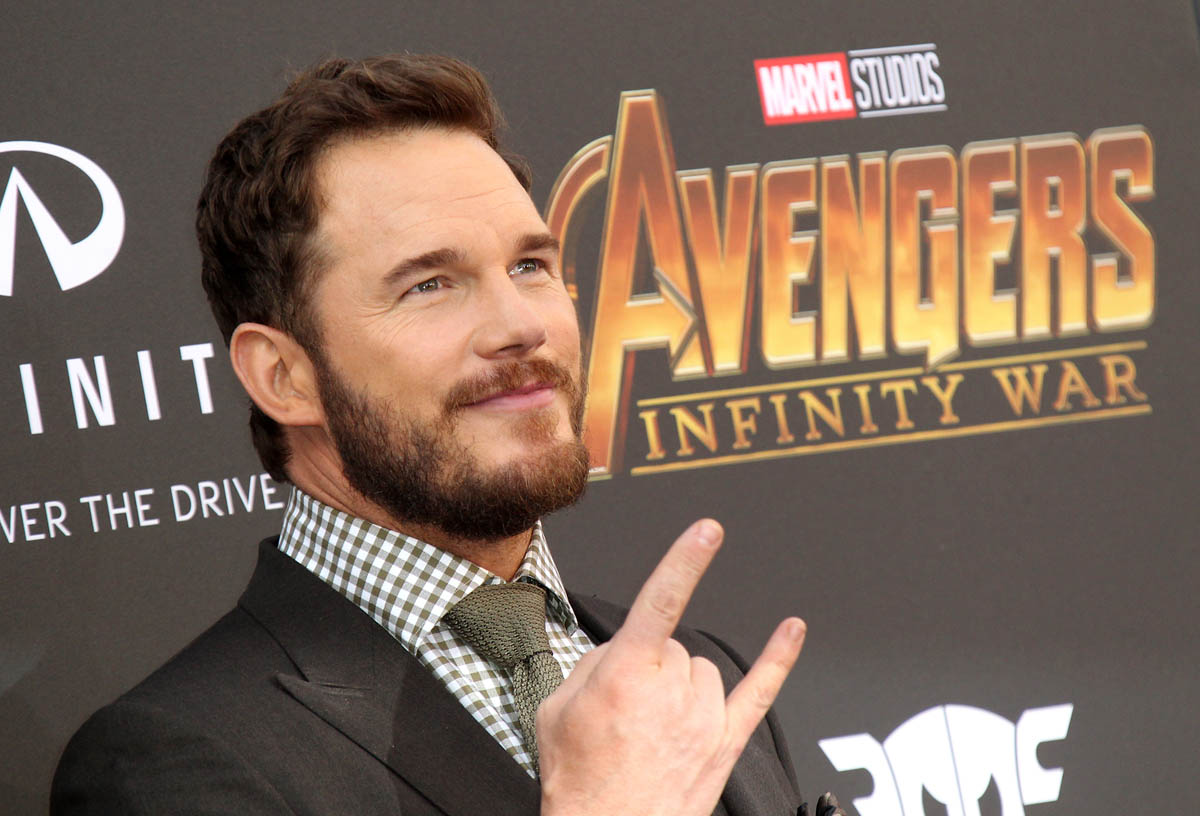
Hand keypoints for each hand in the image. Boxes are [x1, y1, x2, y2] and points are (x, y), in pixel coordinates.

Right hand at [537, 519, 805, 815]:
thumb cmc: (580, 782)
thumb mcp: (555, 712)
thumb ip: (589, 665)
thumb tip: (615, 651)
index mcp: (626, 674)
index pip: (661, 601)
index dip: (685, 561)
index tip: (707, 530)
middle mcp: (673, 691)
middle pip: (675, 647)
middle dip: (650, 668)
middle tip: (625, 710)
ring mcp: (705, 717)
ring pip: (704, 670)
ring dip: (681, 686)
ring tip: (653, 728)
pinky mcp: (725, 743)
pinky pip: (761, 690)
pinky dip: (780, 657)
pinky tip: (793, 629)